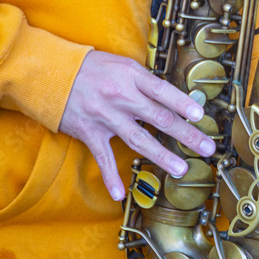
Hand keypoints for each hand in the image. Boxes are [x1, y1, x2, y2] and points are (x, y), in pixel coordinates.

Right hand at [59, 51, 216, 200]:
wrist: (51, 72)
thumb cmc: (92, 67)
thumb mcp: (122, 64)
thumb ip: (144, 81)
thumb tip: (170, 98)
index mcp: (131, 76)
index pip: (163, 91)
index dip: (183, 104)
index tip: (201, 116)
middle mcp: (121, 96)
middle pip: (159, 118)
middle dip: (186, 134)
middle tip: (207, 148)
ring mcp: (105, 116)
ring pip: (139, 139)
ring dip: (162, 156)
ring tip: (181, 169)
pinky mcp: (89, 132)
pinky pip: (103, 157)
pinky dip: (111, 176)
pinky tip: (120, 194)